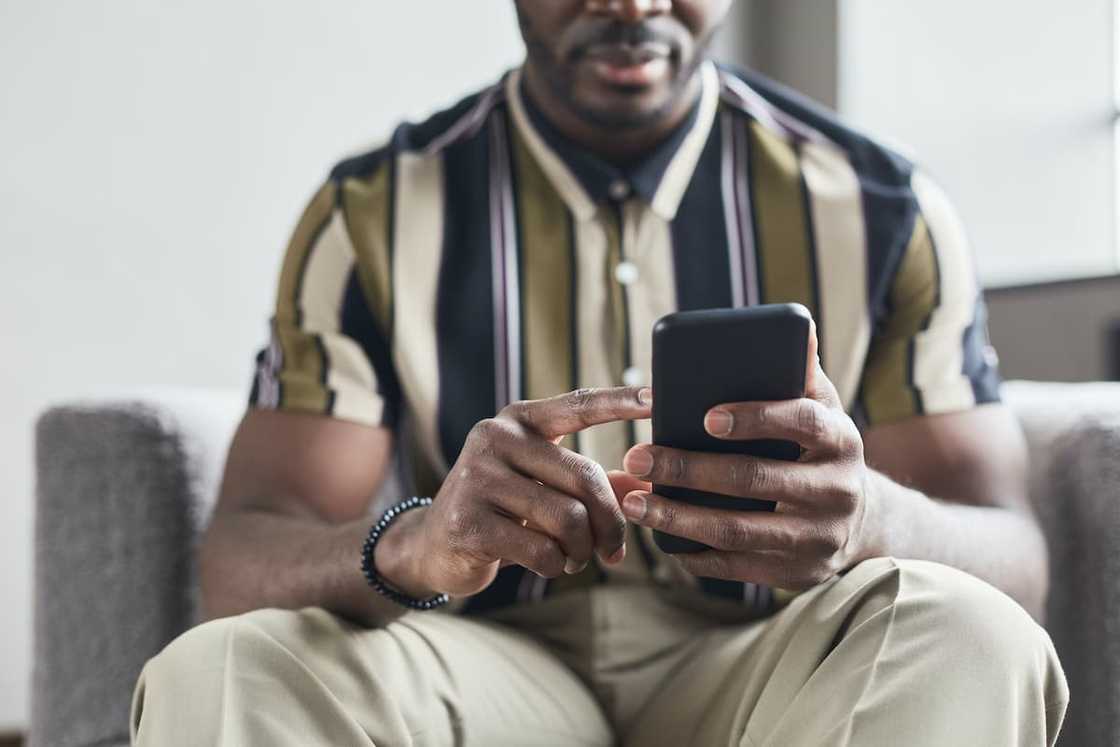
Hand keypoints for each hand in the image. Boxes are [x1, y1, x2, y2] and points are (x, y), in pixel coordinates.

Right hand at [376, 387, 651, 597]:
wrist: (433, 544)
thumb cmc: (502, 511)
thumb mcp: (543, 487)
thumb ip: (591, 482)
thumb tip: (646, 481)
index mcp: (518, 421)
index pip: (577, 406)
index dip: (619, 402)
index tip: (656, 398)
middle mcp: (495, 438)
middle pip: (585, 478)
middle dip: (610, 522)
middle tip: (614, 550)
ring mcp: (478, 478)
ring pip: (567, 518)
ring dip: (582, 550)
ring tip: (576, 559)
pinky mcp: (469, 521)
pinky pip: (542, 550)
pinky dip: (557, 567)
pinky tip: (550, 566)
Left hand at [617, 323, 881, 590]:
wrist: (864, 520)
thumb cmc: (820, 448)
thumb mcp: (823, 409)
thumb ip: (802, 373)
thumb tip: (801, 327)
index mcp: (841, 439)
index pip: (801, 422)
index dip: (755, 418)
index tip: (706, 416)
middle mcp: (836, 490)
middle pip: (755, 480)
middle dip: (688, 469)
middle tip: (637, 454)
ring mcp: (818, 537)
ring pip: (737, 530)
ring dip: (677, 517)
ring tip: (632, 501)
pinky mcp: (799, 574)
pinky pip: (737, 568)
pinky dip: (694, 552)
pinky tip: (660, 536)